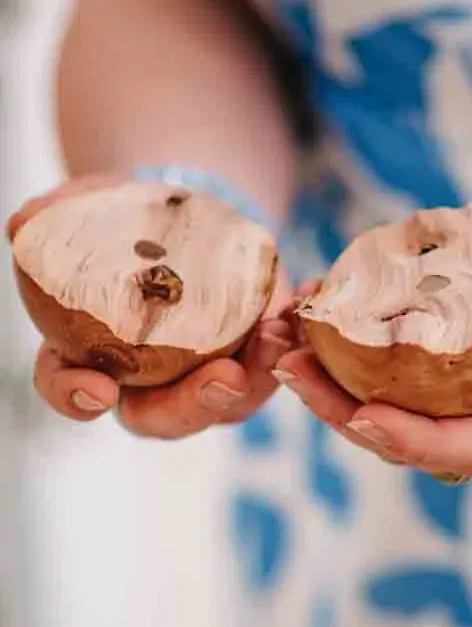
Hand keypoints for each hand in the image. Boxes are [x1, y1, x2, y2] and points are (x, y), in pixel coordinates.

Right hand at [7, 176, 293, 438]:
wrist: (187, 218)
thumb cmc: (126, 222)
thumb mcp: (91, 209)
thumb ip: (57, 217)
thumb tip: (23, 224)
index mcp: (88, 355)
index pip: (67, 388)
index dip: (74, 396)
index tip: (96, 390)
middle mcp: (143, 382)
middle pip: (158, 418)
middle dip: (191, 406)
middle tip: (222, 379)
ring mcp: (198, 379)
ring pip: (223, 405)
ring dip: (252, 381)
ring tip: (272, 341)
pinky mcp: (246, 363)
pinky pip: (266, 373)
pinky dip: (281, 353)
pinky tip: (290, 325)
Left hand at [274, 258, 471, 475]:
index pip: (469, 447)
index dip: (415, 439)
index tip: (363, 416)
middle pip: (404, 436)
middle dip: (340, 409)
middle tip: (288, 365)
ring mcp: (463, 404)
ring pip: (385, 408)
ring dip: (328, 381)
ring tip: (282, 342)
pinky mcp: (447, 378)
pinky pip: (391, 377)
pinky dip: (349, 356)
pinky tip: (317, 321)